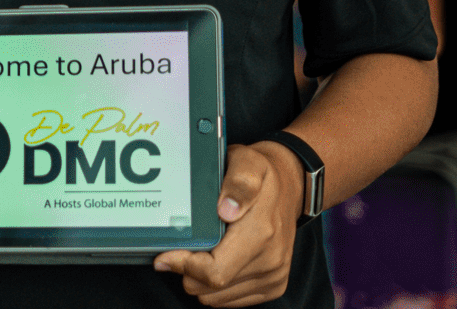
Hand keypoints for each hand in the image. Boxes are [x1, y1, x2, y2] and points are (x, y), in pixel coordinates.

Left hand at [153, 141, 304, 305]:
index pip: (215, 272)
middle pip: (212, 289)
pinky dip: (217, 286)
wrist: (290, 186)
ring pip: (219, 299)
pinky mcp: (274, 285)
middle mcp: (270, 261)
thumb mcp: (248, 161)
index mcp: (261, 233)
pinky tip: (216, 258)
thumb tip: (226, 209)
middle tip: (181, 247)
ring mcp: (273, 276)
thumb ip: (239, 182)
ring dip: (202, 279)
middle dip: (188, 271)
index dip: (185, 267)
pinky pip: (232, 300)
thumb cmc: (262, 173)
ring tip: (200, 250)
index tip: (166, 255)